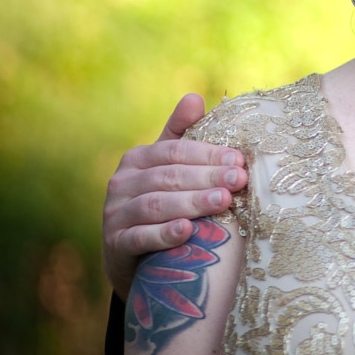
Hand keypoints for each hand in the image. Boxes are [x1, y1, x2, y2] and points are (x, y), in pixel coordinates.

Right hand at [100, 93, 247, 295]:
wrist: (133, 257)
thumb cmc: (160, 201)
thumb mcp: (168, 168)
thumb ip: (181, 134)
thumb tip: (195, 97)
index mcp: (137, 159)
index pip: (176, 152)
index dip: (208, 154)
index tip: (239, 161)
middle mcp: (121, 183)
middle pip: (169, 177)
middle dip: (207, 178)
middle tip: (239, 181)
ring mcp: (115, 214)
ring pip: (156, 205)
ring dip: (192, 203)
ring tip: (224, 202)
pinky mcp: (115, 244)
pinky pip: (140, 237)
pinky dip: (164, 234)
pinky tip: (187, 231)